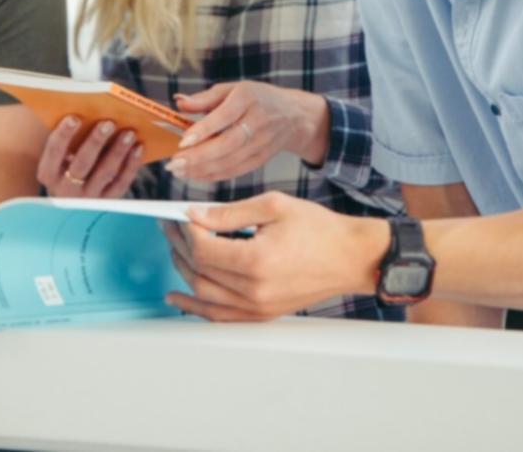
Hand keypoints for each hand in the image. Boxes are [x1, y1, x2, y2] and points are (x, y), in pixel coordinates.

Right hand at [36, 117, 141, 198]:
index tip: (74, 117)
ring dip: (118, 151)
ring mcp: (88, 198)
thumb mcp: (60, 158)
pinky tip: (138, 147)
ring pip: (105, 173)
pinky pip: (121, 182)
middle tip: (108, 123)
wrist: (73, 202)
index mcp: (48, 173)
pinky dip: (131, 164)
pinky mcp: (108, 201)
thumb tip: (91, 112)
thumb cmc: (67, 167)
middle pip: (82, 163)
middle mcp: (65, 189)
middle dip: (95, 142)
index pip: (54, 152)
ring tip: (129, 132)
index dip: (63, 134)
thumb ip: (69, 140)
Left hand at [162, 191, 388, 321]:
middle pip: (200, 271)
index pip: (204, 249)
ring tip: (175, 250)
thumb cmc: (319, 229)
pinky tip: (179, 297)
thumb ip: (229, 213)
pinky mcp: (263, 315)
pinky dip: (196, 308)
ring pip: (204, 296)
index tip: (182, 215)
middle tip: (171, 227)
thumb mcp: (273, 206)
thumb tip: (194, 215)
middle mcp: (255, 290)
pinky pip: (220, 317)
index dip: (186, 231)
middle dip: (180, 246)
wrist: (351, 257)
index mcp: (257, 261)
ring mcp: (259, 308)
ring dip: (183, 272)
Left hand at [168, 81, 328, 181]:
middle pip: (227, 144)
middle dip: (199, 157)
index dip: (203, 130)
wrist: (293, 116)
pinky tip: (196, 175)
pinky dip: (214, 175)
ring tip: (179, 171)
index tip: (182, 141)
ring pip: (231, 161)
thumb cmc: (257, 98)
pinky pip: (236, 171)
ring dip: (202, 169)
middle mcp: (257, 121)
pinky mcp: (261, 159)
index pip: (224, 116)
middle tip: (174, 163)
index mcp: (247, 98)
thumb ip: (205, 98)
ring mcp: (261, 143)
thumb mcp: (232, 89)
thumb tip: (179, 103)